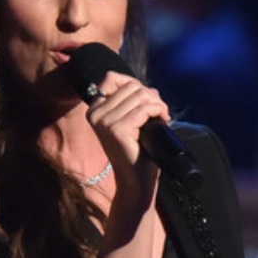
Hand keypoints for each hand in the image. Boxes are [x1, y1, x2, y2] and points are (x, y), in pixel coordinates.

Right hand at [84, 70, 169, 207]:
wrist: (136, 179)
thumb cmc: (136, 150)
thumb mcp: (130, 121)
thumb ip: (133, 102)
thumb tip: (149, 89)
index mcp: (94, 109)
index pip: (112, 77)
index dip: (134, 84)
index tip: (147, 100)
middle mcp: (95, 113)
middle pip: (130, 85)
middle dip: (150, 95)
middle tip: (159, 111)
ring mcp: (104, 121)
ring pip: (140, 95)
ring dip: (158, 103)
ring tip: (162, 116)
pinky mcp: (117, 129)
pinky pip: (144, 109)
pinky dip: (159, 111)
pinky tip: (163, 120)